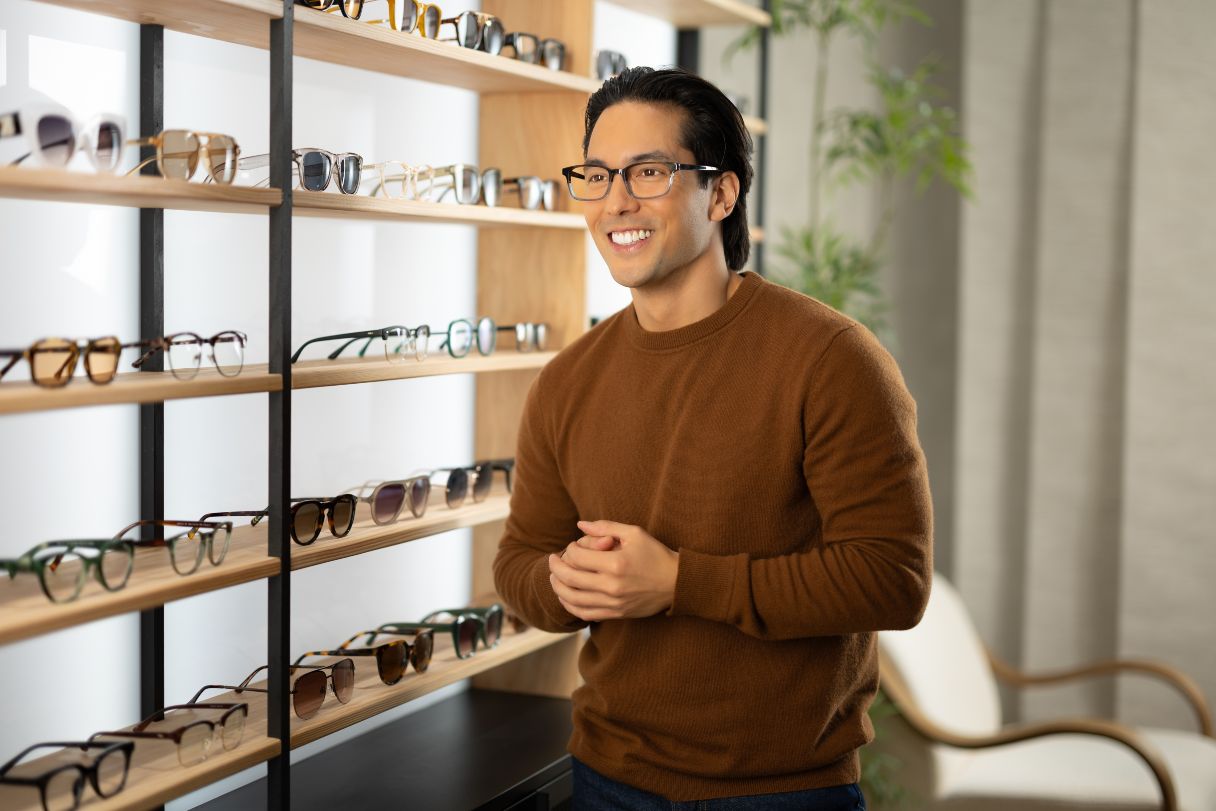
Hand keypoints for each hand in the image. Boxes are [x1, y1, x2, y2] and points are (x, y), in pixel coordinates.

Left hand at [547, 520, 678, 621]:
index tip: (572, 546)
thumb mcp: (634, 533)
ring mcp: (613, 602)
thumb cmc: (656, 554)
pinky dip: (570, 606)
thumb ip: (605, 526)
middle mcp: (612, 586)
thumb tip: (579, 524)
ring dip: (558, 588)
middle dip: (556, 568)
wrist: (676, 583)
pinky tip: (566, 596)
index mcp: (616, 563)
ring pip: (573, 599)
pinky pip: (584, 614)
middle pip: (570, 578)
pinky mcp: (616, 614)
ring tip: (554, 578)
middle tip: (552, 560)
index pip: (578, 557)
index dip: (569, 549)